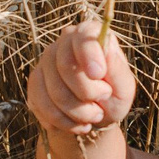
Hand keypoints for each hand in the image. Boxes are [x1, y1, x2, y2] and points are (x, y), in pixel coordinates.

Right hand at [24, 19, 137, 136]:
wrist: (94, 118)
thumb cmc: (113, 98)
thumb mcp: (124, 88)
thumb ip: (118, 69)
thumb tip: (107, 45)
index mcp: (89, 35)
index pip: (83, 35)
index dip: (88, 54)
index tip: (98, 75)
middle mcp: (63, 43)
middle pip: (65, 66)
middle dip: (87, 93)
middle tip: (103, 102)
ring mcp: (45, 62)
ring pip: (54, 91)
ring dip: (78, 112)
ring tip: (94, 116)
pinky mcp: (34, 83)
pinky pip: (43, 105)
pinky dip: (63, 121)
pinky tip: (77, 124)